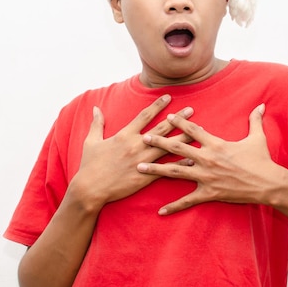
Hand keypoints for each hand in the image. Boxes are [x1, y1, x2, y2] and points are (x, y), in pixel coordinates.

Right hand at [71, 94, 193, 208]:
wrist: (90, 189)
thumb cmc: (89, 165)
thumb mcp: (91, 141)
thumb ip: (96, 124)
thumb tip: (95, 108)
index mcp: (124, 135)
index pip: (144, 116)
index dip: (157, 105)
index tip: (168, 97)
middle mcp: (136, 146)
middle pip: (162, 129)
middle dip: (178, 119)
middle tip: (191, 110)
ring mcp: (142, 161)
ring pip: (168, 147)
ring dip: (184, 138)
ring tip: (198, 131)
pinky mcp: (145, 176)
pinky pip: (166, 168)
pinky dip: (179, 164)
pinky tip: (192, 159)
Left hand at [138, 104, 281, 214]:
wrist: (268, 184)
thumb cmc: (262, 160)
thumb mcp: (258, 137)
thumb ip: (255, 120)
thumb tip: (261, 105)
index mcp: (216, 144)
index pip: (193, 131)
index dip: (180, 122)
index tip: (168, 116)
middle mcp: (207, 159)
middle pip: (178, 148)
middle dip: (159, 142)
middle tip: (144, 137)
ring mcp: (206, 177)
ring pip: (175, 172)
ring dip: (156, 170)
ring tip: (139, 167)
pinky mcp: (209, 193)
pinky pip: (188, 201)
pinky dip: (174, 206)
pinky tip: (160, 211)